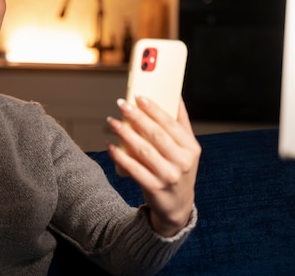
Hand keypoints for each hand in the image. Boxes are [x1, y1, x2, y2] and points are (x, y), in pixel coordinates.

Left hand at [107, 97, 200, 236]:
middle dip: (137, 117)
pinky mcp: (154, 188)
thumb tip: (176, 96)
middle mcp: (182, 162)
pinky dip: (120, 156)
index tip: (139, 96)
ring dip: (125, 134)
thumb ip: (181, 123)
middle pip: (156, 135)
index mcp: (191, 148)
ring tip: (112, 122)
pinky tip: (110, 145)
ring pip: (143, 150)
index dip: (154, 109)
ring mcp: (168, 176)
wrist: (177, 205)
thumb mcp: (187, 148)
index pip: (171, 124)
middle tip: (121, 104)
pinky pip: (134, 169)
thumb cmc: (178, 168)